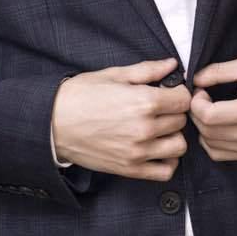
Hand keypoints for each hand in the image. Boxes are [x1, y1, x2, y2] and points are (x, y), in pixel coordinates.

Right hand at [50, 57, 189, 180]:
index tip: (168, 93)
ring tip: (158, 129)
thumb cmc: (80, 95)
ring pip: (179, 146)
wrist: (52, 123)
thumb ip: (147, 70)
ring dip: (172, 136)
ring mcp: (138, 151)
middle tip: (158, 109)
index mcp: (143, 102)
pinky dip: (166, 161)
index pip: (184, 99)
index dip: (177, 93)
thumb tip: (172, 65)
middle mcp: (145, 128)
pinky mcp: (130, 169)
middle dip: (173, 112)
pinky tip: (155, 149)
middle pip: (181, 121)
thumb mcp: (114, 75)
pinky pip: (165, 171)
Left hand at [189, 54, 236, 161]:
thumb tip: (195, 79)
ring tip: (210, 110)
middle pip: (208, 133)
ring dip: (203, 129)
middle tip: (202, 97)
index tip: (200, 90)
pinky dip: (214, 142)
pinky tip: (219, 124)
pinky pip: (225, 155)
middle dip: (196, 114)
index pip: (209, 116)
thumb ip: (220, 71)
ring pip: (213, 147)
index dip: (196, 102)